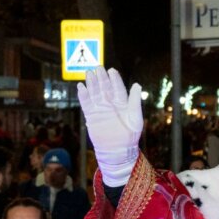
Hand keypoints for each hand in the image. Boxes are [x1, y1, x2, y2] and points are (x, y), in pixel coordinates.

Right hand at [77, 67, 142, 185]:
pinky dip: (83, 95)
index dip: (115, 79)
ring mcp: (100, 109)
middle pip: (105, 88)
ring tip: (89, 73)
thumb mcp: (135, 118)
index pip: (118, 88)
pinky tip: (81, 86)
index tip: (111, 70)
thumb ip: (135, 101)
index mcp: (123, 103)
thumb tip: (137, 84)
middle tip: (98, 67)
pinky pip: (86, 103)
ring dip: (92, 83)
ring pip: (95, 93)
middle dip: (101, 78)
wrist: (117, 151)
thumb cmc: (130, 136)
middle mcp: (110, 104)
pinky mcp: (91, 116)